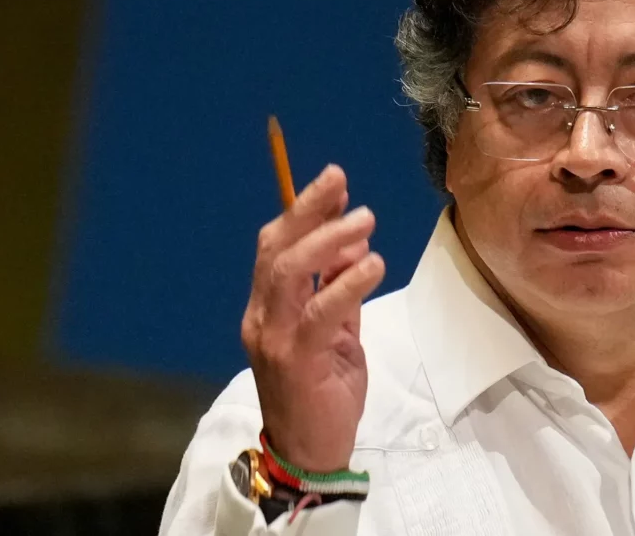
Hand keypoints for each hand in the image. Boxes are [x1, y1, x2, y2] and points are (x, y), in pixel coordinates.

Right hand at [241, 164, 384, 472]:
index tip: (334, 184)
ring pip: (288, 273)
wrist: (312, 453)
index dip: (302, 211)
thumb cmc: (322, 390)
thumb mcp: (336, 331)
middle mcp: (262, 318)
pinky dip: (346, 284)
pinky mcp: (296, 361)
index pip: (275, 247)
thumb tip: (353, 242)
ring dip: (328, 239)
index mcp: (267, 309)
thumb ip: (338, 288)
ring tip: (365, 220)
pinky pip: (319, 313)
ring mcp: (273, 339)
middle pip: (276, 250)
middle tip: (340, 182)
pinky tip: (372, 264)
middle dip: (308, 210)